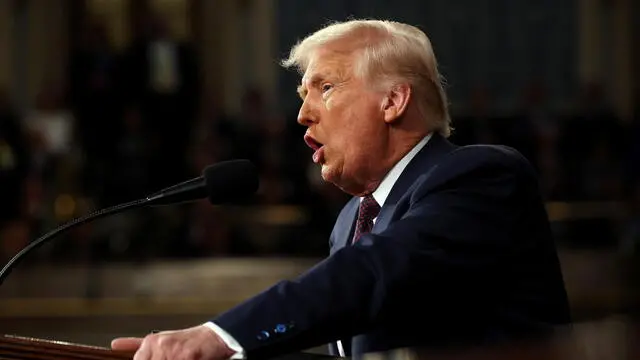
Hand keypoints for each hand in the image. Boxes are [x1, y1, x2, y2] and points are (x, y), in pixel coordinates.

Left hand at [111, 325, 235, 359]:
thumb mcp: (160, 339)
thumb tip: (114, 345)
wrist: (214, 337)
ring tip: (180, 358)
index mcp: (150, 342)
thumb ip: (136, 344)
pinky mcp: (186, 357)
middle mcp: (159, 345)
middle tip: (173, 358)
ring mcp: (172, 352)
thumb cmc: (187, 341)